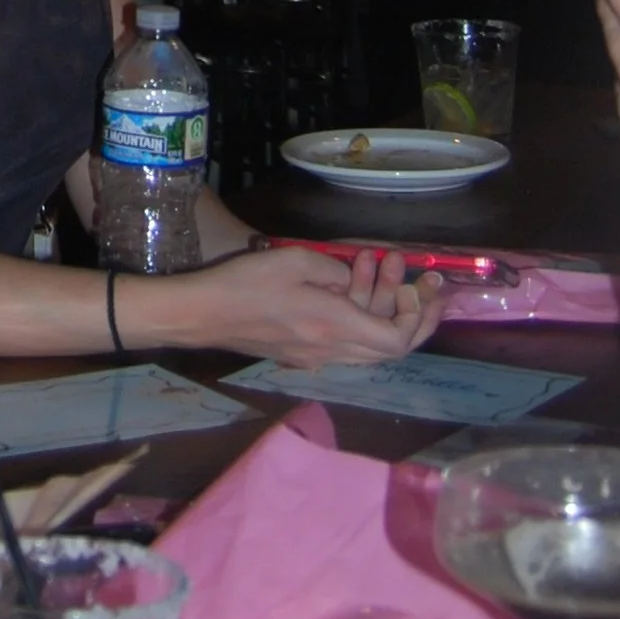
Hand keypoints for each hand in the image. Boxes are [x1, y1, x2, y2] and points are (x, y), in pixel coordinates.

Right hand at [191, 242, 444, 366]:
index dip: (417, 316)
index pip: (398, 340)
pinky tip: (344, 284)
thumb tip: (354, 280)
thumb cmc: (247, 283)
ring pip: (369, 346)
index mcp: (335, 328)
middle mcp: (332, 351)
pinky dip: (358, 316)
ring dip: (381, 308)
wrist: (202, 315)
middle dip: (412, 313)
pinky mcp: (300, 355)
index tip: (415, 283)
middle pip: (391, 349)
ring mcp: (316, 358)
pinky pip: (345, 343)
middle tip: (415, 276)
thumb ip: (336, 271)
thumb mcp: (296, 260)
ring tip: (372, 263)